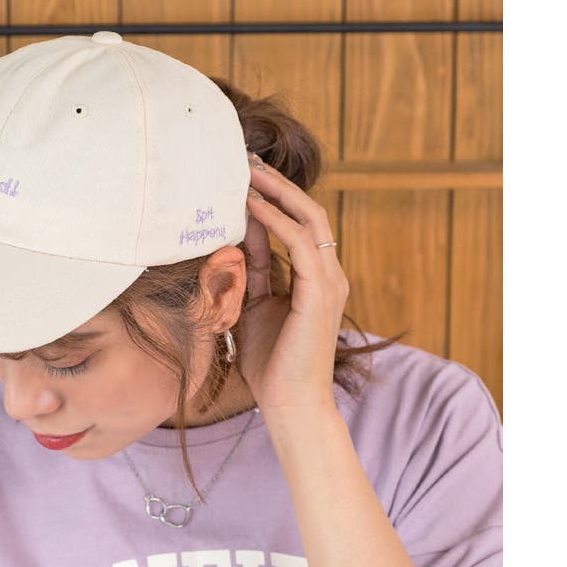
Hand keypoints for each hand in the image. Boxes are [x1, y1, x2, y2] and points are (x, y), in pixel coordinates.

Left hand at [236, 152, 349, 416]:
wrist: (288, 405)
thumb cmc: (270, 363)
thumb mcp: (253, 306)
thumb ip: (252, 271)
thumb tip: (237, 236)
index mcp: (315, 278)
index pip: (297, 225)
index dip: (272, 199)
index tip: (242, 178)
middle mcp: (328, 274)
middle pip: (308, 212)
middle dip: (276, 184)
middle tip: (245, 161)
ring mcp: (329, 282)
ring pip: (308, 219)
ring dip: (276, 193)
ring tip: (245, 172)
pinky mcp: (322, 292)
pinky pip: (299, 243)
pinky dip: (274, 220)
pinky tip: (250, 206)